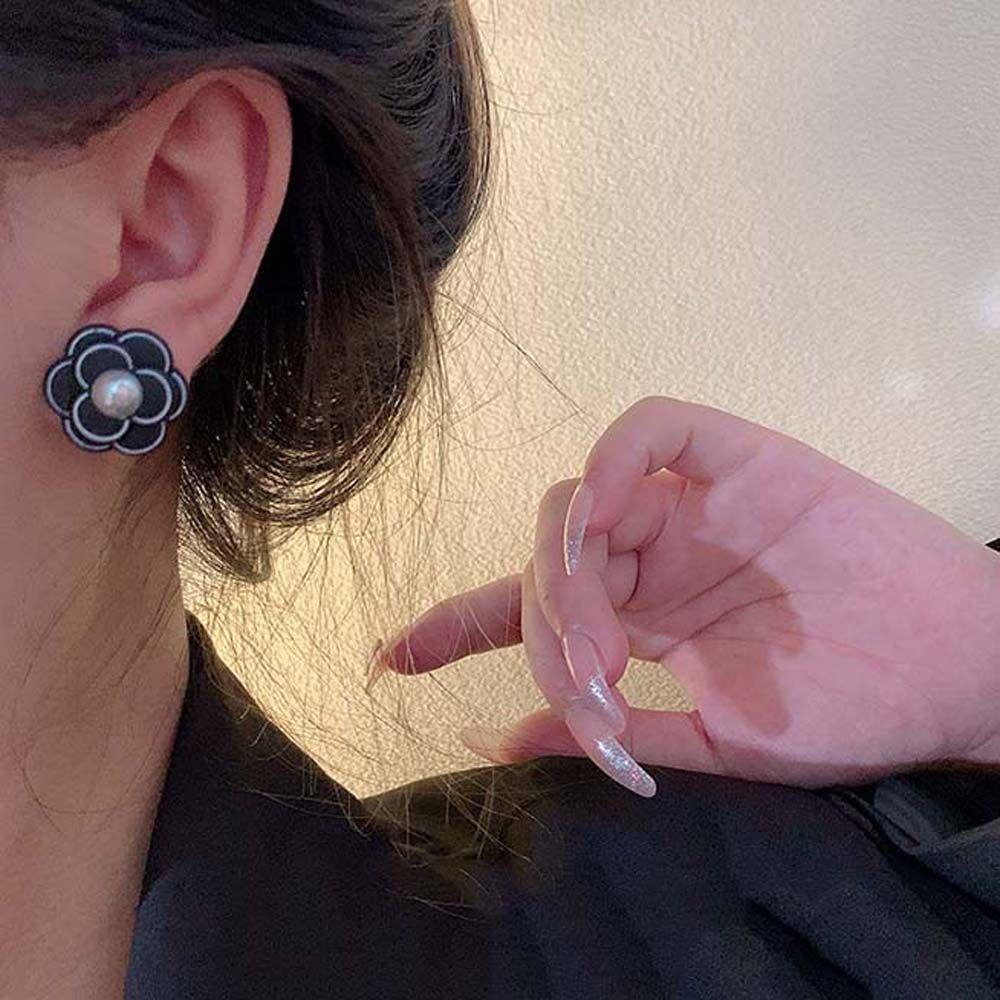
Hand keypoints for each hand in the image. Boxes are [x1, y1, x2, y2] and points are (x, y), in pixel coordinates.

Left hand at [370, 396, 999, 796]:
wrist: (955, 677)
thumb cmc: (849, 713)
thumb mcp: (716, 740)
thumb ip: (612, 729)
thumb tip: (505, 738)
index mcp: (642, 620)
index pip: (530, 610)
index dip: (458, 626)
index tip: (390, 660)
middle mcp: (654, 557)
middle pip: (546, 561)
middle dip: (544, 622)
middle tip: (590, 685)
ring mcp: (693, 508)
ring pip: (580, 503)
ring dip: (571, 568)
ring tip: (608, 641)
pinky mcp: (741, 461)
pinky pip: (656, 431)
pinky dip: (615, 463)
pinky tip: (607, 519)